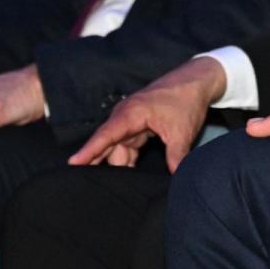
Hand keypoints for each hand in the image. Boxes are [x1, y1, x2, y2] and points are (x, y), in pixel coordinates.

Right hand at [69, 56, 225, 171]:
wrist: (196, 81)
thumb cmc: (186, 100)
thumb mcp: (182, 131)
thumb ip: (176, 155)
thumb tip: (176, 176)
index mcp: (131, 114)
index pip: (105, 135)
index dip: (89, 151)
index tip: (73, 163)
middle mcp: (126, 116)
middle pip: (107, 144)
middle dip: (96, 162)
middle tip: (86, 185)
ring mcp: (131, 120)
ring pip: (117, 146)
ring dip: (118, 163)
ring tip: (113, 186)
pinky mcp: (138, 124)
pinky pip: (126, 144)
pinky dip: (127, 158)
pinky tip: (128, 173)